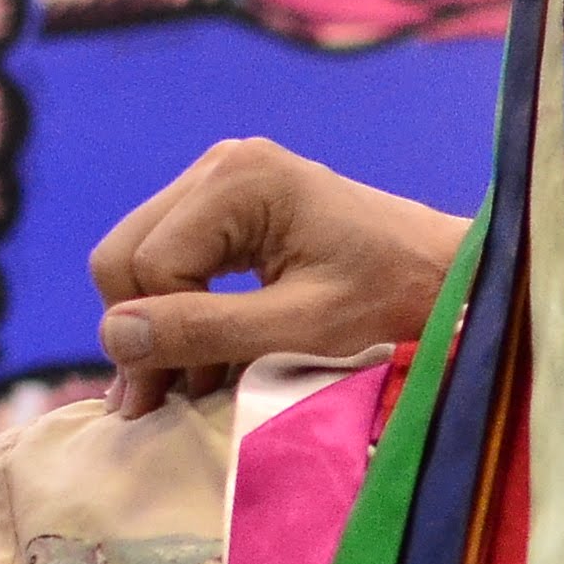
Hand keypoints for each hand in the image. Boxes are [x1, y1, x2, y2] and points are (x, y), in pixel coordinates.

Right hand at [87, 138, 471, 416]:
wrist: (449, 276)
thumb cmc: (392, 303)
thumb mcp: (300, 329)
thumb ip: (208, 330)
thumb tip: (115, 335)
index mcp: (239, 178)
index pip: (148, 264)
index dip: (156, 339)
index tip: (184, 398)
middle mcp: (221, 163)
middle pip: (127, 254)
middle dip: (144, 331)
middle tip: (169, 399)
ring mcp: (223, 177)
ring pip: (139, 257)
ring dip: (160, 324)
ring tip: (195, 381)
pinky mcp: (231, 201)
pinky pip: (171, 255)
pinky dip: (180, 307)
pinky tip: (207, 351)